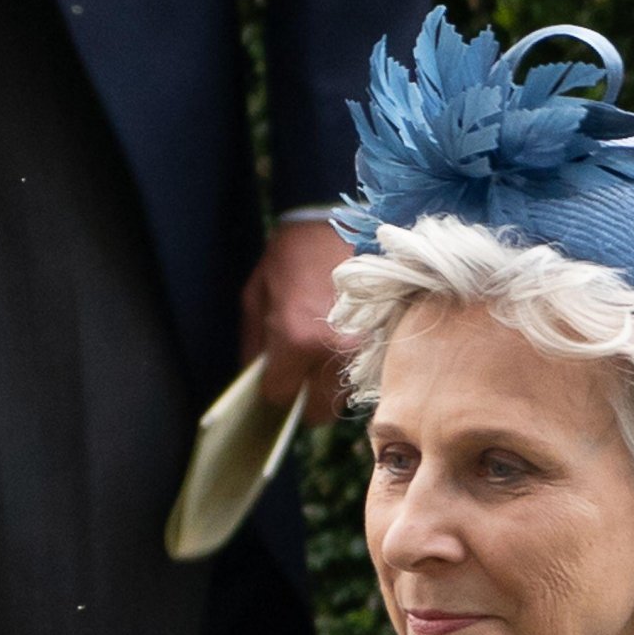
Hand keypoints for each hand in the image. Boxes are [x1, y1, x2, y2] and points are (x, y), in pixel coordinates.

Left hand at [239, 221, 352, 424]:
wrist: (335, 223)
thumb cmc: (291, 254)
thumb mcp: (255, 294)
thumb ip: (253, 344)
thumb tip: (254, 380)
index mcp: (297, 338)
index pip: (280, 395)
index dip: (273, 389)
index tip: (273, 377)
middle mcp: (333, 351)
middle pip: (316, 411)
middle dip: (302, 399)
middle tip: (296, 378)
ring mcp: (362, 350)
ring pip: (341, 399)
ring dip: (326, 389)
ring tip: (318, 361)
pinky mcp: (380, 345)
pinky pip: (359, 380)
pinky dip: (346, 374)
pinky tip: (337, 352)